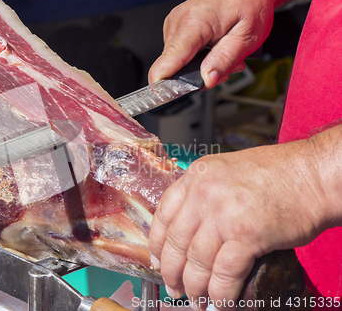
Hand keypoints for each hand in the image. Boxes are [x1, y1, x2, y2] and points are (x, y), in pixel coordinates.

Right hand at [148, 0, 280, 87]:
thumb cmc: (249, 3)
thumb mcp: (247, 37)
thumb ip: (224, 61)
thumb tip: (206, 80)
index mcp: (193, 23)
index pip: (167, 60)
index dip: (165, 83)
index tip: (168, 95)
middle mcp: (178, 22)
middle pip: (173, 66)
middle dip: (197, 74)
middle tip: (223, 66)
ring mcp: (174, 24)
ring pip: (177, 62)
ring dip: (199, 65)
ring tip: (221, 52)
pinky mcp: (175, 27)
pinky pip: (179, 53)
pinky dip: (196, 56)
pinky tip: (212, 47)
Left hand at [148, 140, 333, 309]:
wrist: (313, 175)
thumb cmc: (278, 174)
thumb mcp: (226, 172)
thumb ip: (205, 195)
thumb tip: (190, 231)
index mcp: (196, 176)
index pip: (163, 214)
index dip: (157, 244)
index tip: (158, 260)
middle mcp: (204, 193)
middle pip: (175, 241)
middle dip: (173, 272)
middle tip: (174, 287)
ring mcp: (223, 213)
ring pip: (196, 262)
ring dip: (195, 288)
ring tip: (198, 300)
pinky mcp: (246, 234)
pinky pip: (224, 273)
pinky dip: (221, 293)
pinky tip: (223, 302)